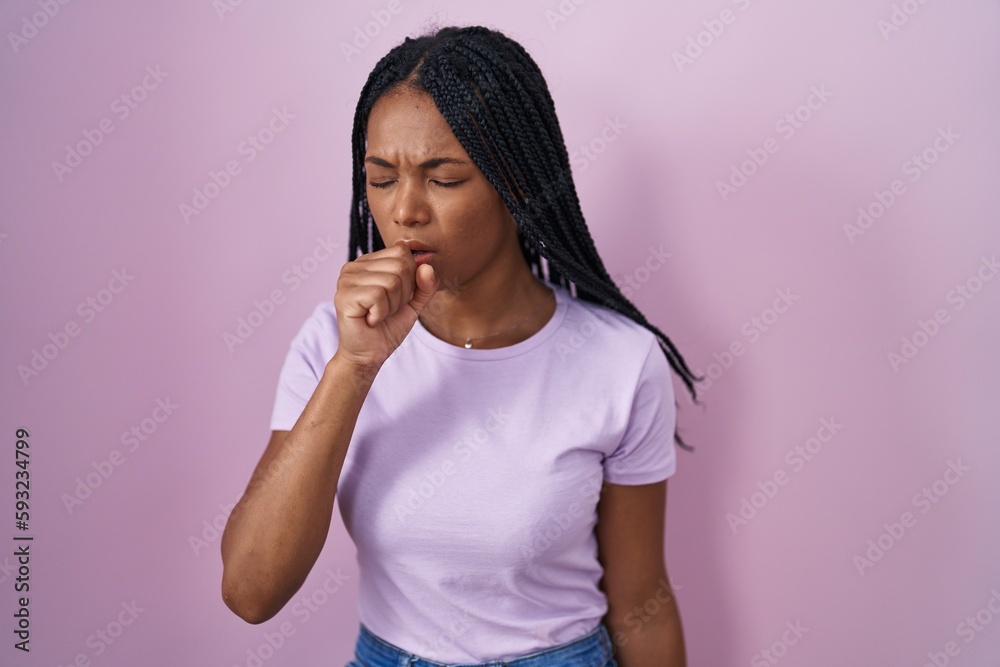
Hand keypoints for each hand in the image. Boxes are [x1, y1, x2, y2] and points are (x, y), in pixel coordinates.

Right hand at [332, 241, 438, 369]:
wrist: (369, 355)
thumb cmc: (387, 328)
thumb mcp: (413, 303)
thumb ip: (424, 285)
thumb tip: (427, 266)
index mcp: (369, 262)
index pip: (402, 252)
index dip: (410, 279)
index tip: (396, 298)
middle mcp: (354, 266)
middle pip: (399, 266)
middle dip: (402, 295)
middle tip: (386, 310)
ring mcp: (346, 280)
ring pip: (391, 282)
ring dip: (392, 306)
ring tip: (378, 315)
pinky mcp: (344, 296)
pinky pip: (378, 295)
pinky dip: (381, 313)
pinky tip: (370, 320)